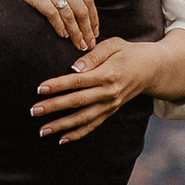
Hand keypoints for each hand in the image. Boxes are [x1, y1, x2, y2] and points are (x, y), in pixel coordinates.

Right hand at [0, 0, 103, 51]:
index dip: (94, 17)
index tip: (96, 32)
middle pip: (81, 7)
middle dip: (87, 29)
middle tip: (89, 44)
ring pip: (68, 13)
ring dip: (75, 32)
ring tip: (78, 44)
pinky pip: (52, 13)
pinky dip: (59, 26)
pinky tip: (62, 35)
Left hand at [32, 37, 176, 141]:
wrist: (152, 69)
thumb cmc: (128, 52)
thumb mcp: (112, 45)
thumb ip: (92, 56)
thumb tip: (74, 68)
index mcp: (107, 74)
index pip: (78, 81)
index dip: (58, 85)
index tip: (40, 88)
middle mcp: (109, 93)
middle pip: (77, 102)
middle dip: (54, 107)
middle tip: (33, 110)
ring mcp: (110, 105)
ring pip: (83, 118)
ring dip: (62, 125)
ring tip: (42, 130)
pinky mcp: (111, 111)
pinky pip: (93, 125)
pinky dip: (78, 134)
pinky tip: (62, 139)